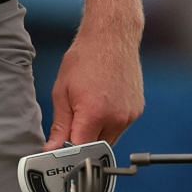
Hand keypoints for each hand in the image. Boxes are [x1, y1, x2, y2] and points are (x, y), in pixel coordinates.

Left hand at [47, 21, 143, 146]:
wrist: (112, 36)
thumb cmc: (85, 58)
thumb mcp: (62, 92)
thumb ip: (60, 126)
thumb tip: (53, 150)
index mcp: (94, 113)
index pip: (80, 151)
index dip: (68, 155)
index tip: (59, 155)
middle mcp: (116, 118)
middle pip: (96, 149)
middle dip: (83, 144)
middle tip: (72, 127)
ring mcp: (130, 115)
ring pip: (109, 140)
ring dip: (96, 134)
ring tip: (89, 108)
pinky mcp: (137, 110)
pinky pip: (120, 128)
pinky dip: (109, 123)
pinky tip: (102, 103)